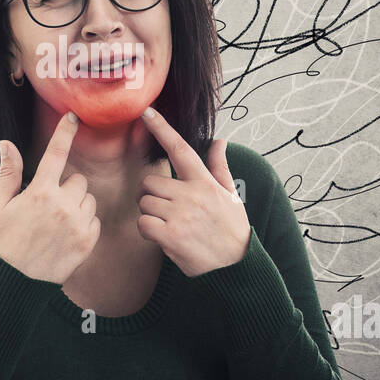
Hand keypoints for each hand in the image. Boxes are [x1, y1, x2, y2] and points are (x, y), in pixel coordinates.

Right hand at [0, 111, 100, 285]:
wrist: (13, 284)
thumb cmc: (2, 243)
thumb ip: (9, 173)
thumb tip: (5, 143)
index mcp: (39, 193)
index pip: (55, 153)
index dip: (65, 132)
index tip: (73, 117)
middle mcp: (62, 206)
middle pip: (77, 180)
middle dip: (66, 187)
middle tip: (48, 206)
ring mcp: (78, 224)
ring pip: (88, 199)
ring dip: (76, 205)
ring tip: (56, 223)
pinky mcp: (88, 242)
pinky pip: (94, 220)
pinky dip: (84, 223)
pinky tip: (66, 235)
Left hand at [137, 106, 251, 275]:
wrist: (235, 267)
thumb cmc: (231, 230)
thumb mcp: (230, 195)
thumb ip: (219, 167)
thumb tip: (219, 140)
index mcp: (205, 182)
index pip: (181, 149)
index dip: (162, 128)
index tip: (146, 112)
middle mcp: (192, 195)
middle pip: (149, 182)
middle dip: (152, 195)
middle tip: (167, 210)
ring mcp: (180, 215)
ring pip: (144, 203)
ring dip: (150, 215)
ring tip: (171, 226)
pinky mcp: (170, 236)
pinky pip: (143, 224)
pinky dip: (147, 231)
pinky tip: (163, 237)